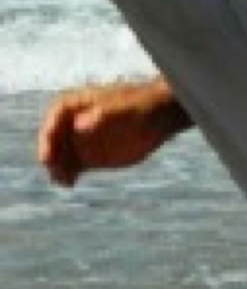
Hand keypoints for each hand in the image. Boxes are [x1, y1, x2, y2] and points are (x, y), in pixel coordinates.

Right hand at [37, 79, 189, 186]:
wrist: (157, 120)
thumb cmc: (138, 107)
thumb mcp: (122, 109)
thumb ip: (101, 116)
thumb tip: (78, 125)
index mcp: (74, 105)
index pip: (53, 121)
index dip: (47, 138)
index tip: (47, 155)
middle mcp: (71, 124)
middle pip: (53, 142)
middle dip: (51, 156)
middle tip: (54, 170)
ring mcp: (79, 142)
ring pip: (60, 158)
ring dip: (57, 169)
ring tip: (63, 180)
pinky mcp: (89, 158)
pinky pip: (72, 168)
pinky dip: (68, 176)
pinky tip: (69, 183)